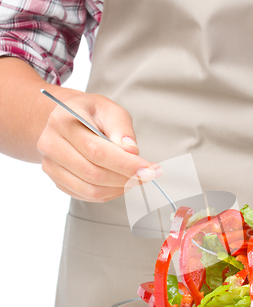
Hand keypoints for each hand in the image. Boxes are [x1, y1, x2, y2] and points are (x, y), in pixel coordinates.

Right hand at [37, 92, 159, 201]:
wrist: (68, 119)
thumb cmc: (92, 114)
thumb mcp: (110, 110)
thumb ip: (122, 129)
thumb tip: (131, 152)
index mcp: (62, 120)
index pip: (97, 150)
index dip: (125, 164)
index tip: (148, 169)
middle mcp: (50, 143)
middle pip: (93, 173)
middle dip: (126, 178)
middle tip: (148, 174)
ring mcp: (50, 164)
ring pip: (90, 189)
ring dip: (119, 188)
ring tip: (136, 178)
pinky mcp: (57, 179)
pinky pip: (87, 196)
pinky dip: (109, 193)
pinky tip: (121, 183)